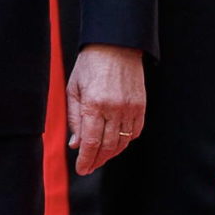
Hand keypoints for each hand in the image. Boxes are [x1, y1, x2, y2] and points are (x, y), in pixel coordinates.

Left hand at [65, 43, 146, 174]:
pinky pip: (135, 132)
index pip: (90, 143)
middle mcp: (114, 109)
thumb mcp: (73, 89)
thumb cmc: (91, 64)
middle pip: (107, 146)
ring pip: (122, 143)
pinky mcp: (141, 106)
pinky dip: (125, 142)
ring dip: (110, 154)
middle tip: (89, 167)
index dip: (86, 160)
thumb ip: (74, 118)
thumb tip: (76, 144)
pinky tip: (116, 144)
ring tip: (100, 158)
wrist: (116, 45)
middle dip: (97, 160)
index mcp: (94, 105)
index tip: (82, 169)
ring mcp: (130, 108)